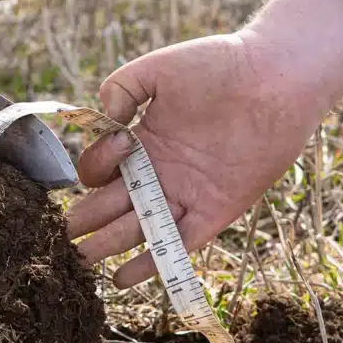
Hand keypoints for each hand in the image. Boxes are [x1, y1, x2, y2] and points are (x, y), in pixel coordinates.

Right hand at [66, 0, 342, 287]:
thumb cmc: (219, 65)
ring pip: (139, 228)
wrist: (277, 77)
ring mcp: (186, 193)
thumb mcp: (157, 69)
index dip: (96, 166)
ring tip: (85, 262)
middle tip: (65, 239)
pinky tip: (126, 277)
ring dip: (111, 244)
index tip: (119, 144)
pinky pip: (180, 243)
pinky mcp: (216, 210)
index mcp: (144, 142)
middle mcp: (161, 172)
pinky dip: (153, 262)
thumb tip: (107, 122)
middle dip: (87, 222)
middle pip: (113, 205)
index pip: (103, 168)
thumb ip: (120, 88)